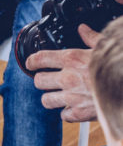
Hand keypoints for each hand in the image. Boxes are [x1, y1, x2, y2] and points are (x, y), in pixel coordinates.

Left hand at [26, 0, 122, 119]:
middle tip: (46, 80)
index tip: (31, 63)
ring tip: (56, 95)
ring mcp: (72, 97)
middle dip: (41, 80)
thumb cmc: (119, 66)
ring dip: (50, 98)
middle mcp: (68, 78)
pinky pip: (64, 115)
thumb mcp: (106, 47)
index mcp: (72, 59)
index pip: (40, 58)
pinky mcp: (79, 113)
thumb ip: (91, 38)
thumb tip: (83, 30)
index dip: (32, 61)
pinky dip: (68, 113)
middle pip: (39, 81)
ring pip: (46, 100)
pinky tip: (73, 108)